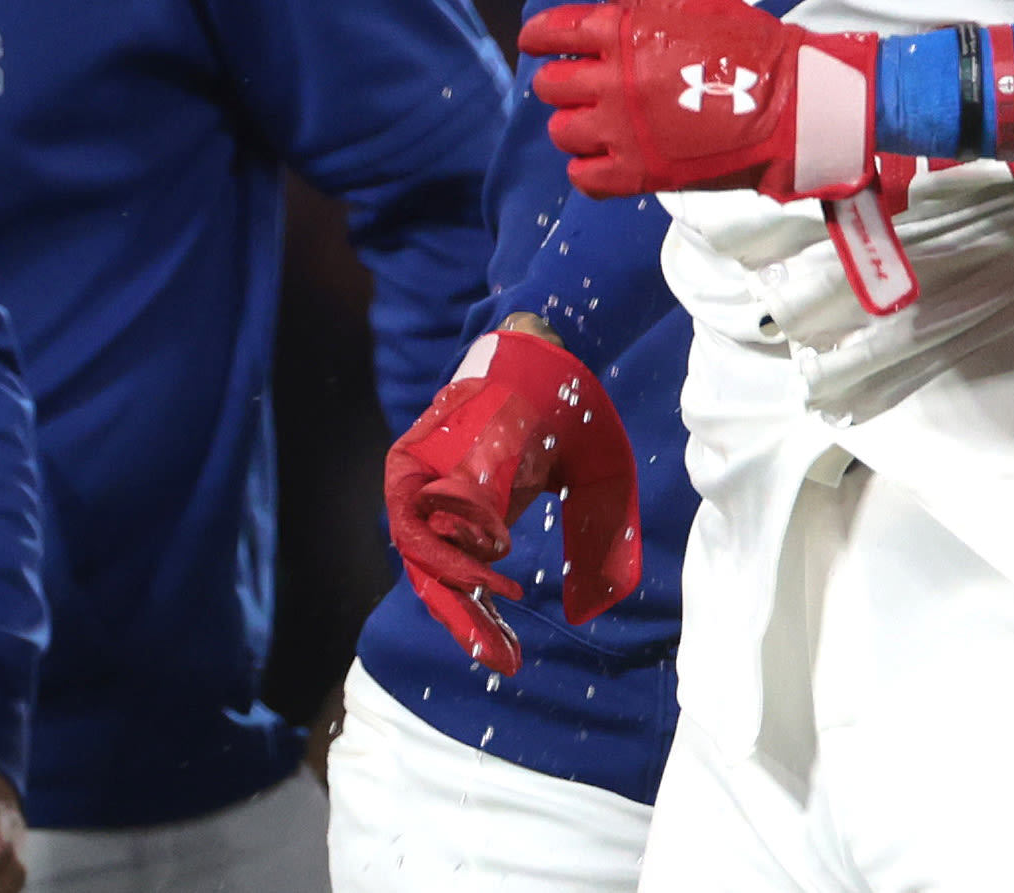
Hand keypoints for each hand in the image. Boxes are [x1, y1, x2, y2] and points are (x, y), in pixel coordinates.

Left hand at [383, 329, 641, 673]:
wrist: (550, 352)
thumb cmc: (573, 416)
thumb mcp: (601, 484)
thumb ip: (599, 543)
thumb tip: (592, 612)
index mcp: (476, 517)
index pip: (464, 584)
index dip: (482, 625)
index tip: (510, 660)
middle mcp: (443, 506)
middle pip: (438, 580)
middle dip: (469, 622)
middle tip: (503, 657)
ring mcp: (424, 483)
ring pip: (423, 555)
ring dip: (455, 585)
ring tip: (496, 602)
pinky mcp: (412, 458)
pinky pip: (416, 516)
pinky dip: (447, 542)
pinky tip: (492, 553)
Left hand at [521, 0, 877, 200]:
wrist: (791, 104)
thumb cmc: (749, 44)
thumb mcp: (693, 1)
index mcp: (623, 32)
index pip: (554, 30)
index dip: (537, 35)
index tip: (535, 41)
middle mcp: (613, 81)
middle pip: (549, 84)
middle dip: (562, 81)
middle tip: (585, 84)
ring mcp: (623, 130)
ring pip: (562, 131)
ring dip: (575, 124)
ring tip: (599, 121)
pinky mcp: (638, 173)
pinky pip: (583, 176)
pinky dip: (589, 167)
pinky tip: (608, 156)